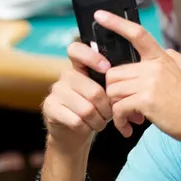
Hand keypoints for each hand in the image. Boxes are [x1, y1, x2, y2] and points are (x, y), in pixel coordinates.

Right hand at [42, 38, 116, 155]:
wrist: (71, 131)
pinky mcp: (49, 107)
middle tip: (109, 115)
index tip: (107, 69)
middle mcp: (65, 76)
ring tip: (99, 123)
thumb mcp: (105, 94)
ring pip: (86, 109)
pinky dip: (86, 128)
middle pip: (93, 91)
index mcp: (79, 67)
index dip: (91, 56)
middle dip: (107, 108)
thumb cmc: (95, 109)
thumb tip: (131, 88)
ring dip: (98, 120)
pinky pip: (76, 120)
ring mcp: (55, 91)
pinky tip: (86, 127)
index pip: (76, 49)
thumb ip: (114, 86)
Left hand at [97, 9, 180, 144]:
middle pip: (113, 73)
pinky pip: (118, 108)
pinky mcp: (145, 100)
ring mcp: (150, 82)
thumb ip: (173, 60)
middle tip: (126, 106)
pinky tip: (128, 127)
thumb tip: (163, 51)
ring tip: (130, 117)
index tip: (99, 15)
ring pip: (112, 90)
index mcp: (163, 58)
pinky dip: (119, 120)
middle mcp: (155, 66)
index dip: (116, 23)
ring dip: (116, 107)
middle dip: (115, 92)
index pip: (138, 34)